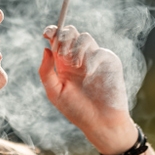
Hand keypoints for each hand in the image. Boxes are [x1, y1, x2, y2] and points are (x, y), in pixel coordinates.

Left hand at [39, 25, 136, 153]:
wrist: (100, 123)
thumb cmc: (77, 110)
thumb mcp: (55, 92)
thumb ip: (46, 72)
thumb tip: (46, 49)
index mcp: (63, 63)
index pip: (57, 39)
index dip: (52, 32)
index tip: (47, 34)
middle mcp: (78, 58)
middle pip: (70, 32)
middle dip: (64, 37)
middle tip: (62, 53)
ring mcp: (94, 58)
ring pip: (84, 37)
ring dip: (76, 47)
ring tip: (75, 64)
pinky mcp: (109, 62)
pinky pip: (99, 51)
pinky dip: (91, 59)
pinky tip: (88, 73)